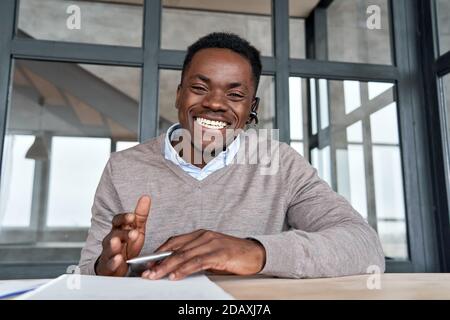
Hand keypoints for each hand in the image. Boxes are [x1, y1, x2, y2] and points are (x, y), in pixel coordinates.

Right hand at [95, 195, 150, 275]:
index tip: (132, 216)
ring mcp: (109, 253)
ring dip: (114, 245)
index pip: (117, 220)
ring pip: (109, 248)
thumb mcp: (137, 228)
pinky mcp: (109, 266)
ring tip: (117, 242)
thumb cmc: (127, 245)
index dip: (124, 218)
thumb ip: (140, 215)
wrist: (118, 265)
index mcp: (118, 229)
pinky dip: (113, 262)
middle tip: (134, 232)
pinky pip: (110, 264)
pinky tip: (118, 259)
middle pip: (115, 234)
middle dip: (124, 233)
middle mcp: (111, 239)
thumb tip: (145, 197)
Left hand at [141, 229, 265, 280]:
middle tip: (146, 272)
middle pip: (176, 249)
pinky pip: (198, 261)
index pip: (174, 242)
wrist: (254, 254)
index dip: (159, 253)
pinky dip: (185, 269)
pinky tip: (176, 276)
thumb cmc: (232, 255)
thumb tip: (175, 269)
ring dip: (167, 267)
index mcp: (200, 234)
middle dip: (159, 262)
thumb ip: (194, 258)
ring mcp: (211, 243)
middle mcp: (204, 236)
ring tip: (156, 276)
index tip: (146, 263)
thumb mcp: (209, 254)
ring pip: (184, 255)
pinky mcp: (219, 253)